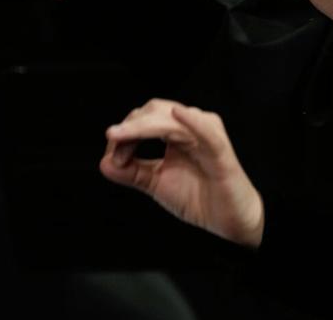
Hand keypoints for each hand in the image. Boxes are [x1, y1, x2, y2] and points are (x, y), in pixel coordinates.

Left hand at [100, 98, 264, 247]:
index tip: (114, 156)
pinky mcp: (221, 150)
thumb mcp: (156, 184)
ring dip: (143, 127)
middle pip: (155, 111)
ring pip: (171, 121)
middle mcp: (192, 126)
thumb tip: (104, 163)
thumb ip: (132, 173)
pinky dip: (191, 121)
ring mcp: (208, 135)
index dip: (126, 131)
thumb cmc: (199, 198)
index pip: (146, 117)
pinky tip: (178, 115)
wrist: (228, 221)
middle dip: (131, 126)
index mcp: (177, 131)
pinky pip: (205, 132)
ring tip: (122, 138)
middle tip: (114, 143)